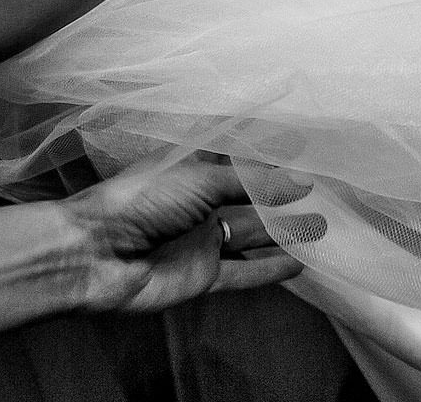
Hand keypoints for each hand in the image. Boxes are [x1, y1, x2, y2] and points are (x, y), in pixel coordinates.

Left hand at [58, 156, 301, 315]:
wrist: (96, 254)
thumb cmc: (142, 200)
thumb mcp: (200, 179)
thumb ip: (252, 182)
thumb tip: (300, 182)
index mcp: (191, 169)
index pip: (237, 156)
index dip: (267, 150)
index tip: (303, 143)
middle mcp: (199, 203)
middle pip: (248, 197)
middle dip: (282, 193)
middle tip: (324, 189)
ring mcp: (201, 241)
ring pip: (251, 235)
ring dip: (285, 231)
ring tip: (323, 225)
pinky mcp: (202, 276)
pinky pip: (243, 272)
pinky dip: (269, 269)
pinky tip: (299, 265)